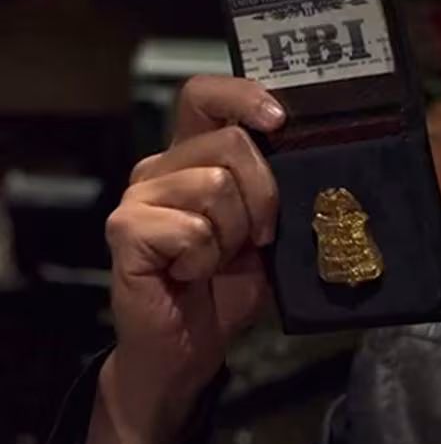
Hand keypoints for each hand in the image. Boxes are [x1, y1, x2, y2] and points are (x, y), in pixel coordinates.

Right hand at [99, 75, 285, 443]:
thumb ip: (276, 191)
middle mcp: (160, 166)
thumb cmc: (227, 288)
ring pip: (215, 185)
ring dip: (232, 235)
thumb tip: (312, 157)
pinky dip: (205, 259)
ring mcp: (138, 196)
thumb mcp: (266, 232)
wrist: (189, 349)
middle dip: (263, 195)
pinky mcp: (125, 230)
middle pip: (230, 143)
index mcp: (193, 157)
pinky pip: (191, 228)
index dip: (242, 95)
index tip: (280, 120)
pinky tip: (190, 275)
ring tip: (217, 260)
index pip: (205, 95)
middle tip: (256, 238)